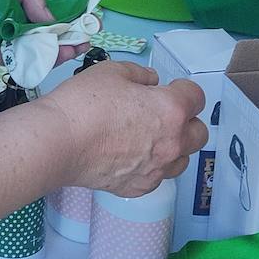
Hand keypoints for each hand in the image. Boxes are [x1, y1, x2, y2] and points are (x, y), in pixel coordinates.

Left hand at [0, 0, 82, 65]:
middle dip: (61, 44)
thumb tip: (52, 20)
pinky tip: (41, 53)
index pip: (44, 21)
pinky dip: (21, 57)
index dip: (65, 25)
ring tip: (69, 50)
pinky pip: (3, 57)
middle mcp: (6, 25)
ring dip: (47, 54)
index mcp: (14, 6)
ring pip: (24, 52)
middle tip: (83, 44)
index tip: (86, 27)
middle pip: (38, 40)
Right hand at [39, 62, 206, 197]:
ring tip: (147, 137)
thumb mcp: (112, 71)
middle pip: (199, 133)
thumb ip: (140, 74)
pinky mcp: (139, 187)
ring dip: (173, 146)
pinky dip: (151, 165)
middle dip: (186, 120)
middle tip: (161, 113)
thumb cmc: (85, 101)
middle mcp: (172, 143)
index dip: (182, 88)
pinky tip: (129, 155)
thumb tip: (151, 82)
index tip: (166, 87)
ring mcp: (157, 170)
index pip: (196, 96)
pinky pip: (157, 176)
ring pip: (183, 159)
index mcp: (171, 110)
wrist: (59, 141)